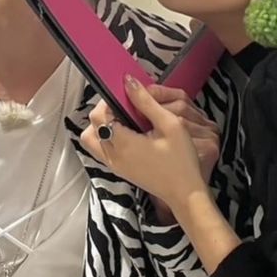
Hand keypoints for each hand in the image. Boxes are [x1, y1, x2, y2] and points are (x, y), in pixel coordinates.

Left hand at [80, 76, 211, 214]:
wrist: (186, 194)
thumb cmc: (182, 160)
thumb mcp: (170, 125)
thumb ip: (146, 102)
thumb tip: (128, 82)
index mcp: (122, 144)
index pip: (98, 116)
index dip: (107, 101)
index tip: (123, 94)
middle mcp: (112, 156)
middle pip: (90, 128)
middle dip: (102, 113)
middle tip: (123, 106)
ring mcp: (114, 165)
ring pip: (92, 141)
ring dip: (102, 127)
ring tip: (125, 120)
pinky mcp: (119, 170)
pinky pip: (102, 151)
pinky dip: (108, 138)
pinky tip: (130, 133)